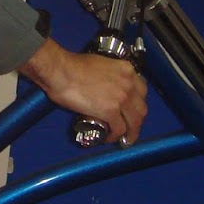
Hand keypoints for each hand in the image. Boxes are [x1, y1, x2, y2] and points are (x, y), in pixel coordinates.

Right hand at [18, 39, 147, 143]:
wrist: (61, 71)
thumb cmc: (73, 65)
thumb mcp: (101, 64)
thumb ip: (110, 76)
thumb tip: (104, 88)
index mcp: (127, 70)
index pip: (142, 91)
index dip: (138, 103)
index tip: (132, 110)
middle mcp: (128, 83)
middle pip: (141, 108)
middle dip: (137, 121)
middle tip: (130, 128)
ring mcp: (121, 98)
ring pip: (134, 121)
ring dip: (131, 133)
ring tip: (124, 139)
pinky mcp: (110, 111)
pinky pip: (119, 129)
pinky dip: (116, 136)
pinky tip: (108, 138)